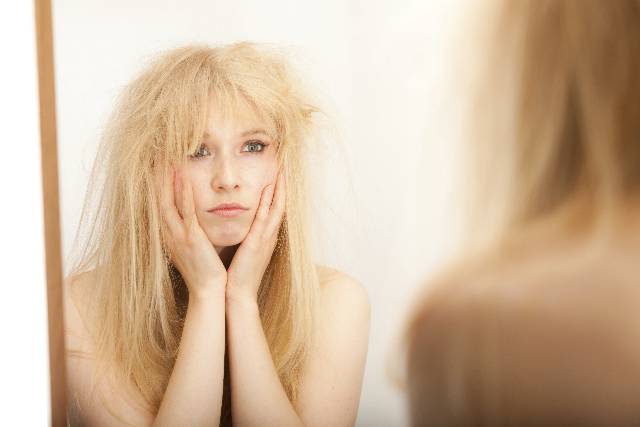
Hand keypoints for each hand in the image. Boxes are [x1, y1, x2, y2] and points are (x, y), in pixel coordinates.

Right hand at [155, 166, 225, 299]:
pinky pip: (186, 211)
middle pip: (158, 198)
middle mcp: (169, 233)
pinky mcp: (191, 238)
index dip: (156, 184)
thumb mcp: (190, 248)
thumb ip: (186, 233)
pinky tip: (185, 177)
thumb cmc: (203, 270)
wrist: (208, 291)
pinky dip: (184, 193)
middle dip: (156, 177)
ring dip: (167, 179)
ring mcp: (178, 235)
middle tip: (155, 155)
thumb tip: (186, 222)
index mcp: (169, 235)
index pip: (159, 203)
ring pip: (168, 201)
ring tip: (166, 158)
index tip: (156, 165)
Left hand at [226, 172, 285, 303]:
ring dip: (280, 188)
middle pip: (281, 204)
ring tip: (282, 170)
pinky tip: (268, 188)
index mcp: (266, 237)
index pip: (275, 209)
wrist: (238, 295)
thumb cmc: (239, 275)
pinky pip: (264, 218)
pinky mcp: (257, 243)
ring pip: (277, 208)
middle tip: (285, 165)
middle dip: (283, 185)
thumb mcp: (246, 252)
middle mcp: (270, 235)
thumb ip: (248, 238)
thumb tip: (244, 226)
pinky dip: (268, 202)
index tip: (279, 173)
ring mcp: (266, 239)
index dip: (279, 191)